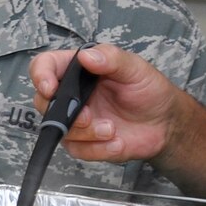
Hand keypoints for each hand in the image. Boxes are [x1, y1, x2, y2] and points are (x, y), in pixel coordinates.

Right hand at [29, 43, 184, 163]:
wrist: (166, 124)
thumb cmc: (150, 91)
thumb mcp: (136, 69)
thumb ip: (112, 59)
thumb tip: (86, 56)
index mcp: (78, 70)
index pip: (45, 65)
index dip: (40, 75)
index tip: (50, 88)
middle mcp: (71, 95)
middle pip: (43, 102)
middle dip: (62, 113)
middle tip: (87, 117)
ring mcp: (75, 120)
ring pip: (59, 130)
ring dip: (86, 134)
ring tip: (112, 130)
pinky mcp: (84, 142)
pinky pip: (77, 150)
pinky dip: (98, 149)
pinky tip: (117, 142)